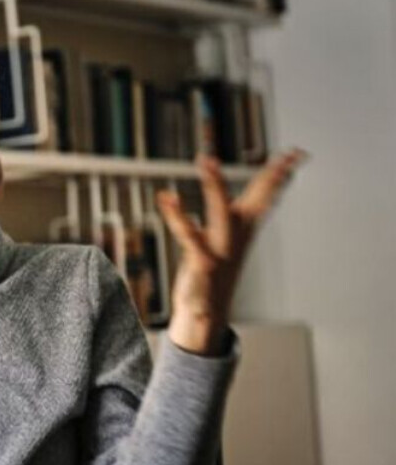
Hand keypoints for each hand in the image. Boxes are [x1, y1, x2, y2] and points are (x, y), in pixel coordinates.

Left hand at [156, 149, 306, 355]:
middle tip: (283, 154)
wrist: (204, 312)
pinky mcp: (202, 263)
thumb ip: (232, 214)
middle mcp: (237, 236)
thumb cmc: (214, 268)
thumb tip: (238, 194)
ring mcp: (221, 250)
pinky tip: (167, 197)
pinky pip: (190, 237)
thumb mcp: (229, 236)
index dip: (279, 174)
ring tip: (206, 159)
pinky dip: (178, 217)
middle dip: (268, 176)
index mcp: (244, 227)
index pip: (266, 195)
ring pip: (221, 212)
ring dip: (215, 186)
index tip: (296, 153)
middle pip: (256, 200)